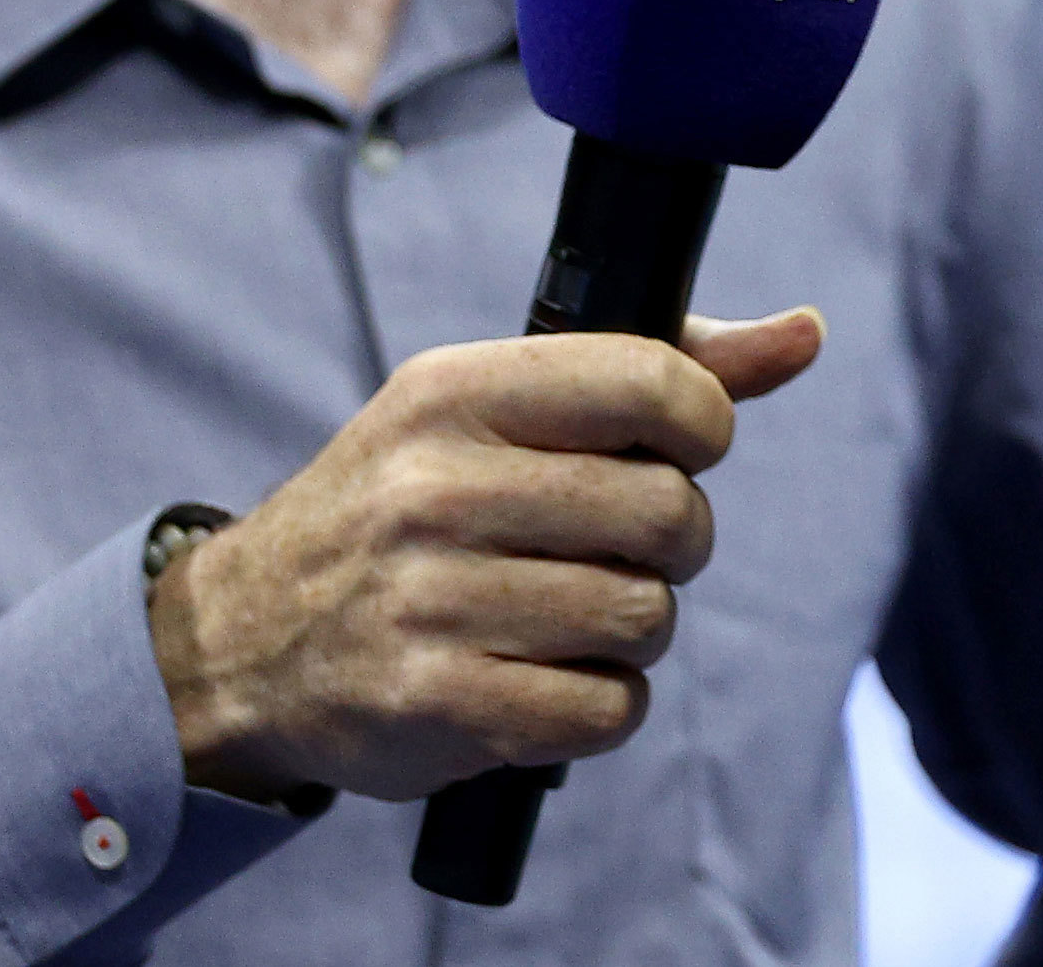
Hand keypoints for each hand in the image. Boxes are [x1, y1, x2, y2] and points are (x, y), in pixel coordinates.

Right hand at [147, 308, 825, 802]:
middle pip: (669, 514)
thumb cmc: (400, 509)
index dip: (704, 426)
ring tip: (572, 618)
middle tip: (619, 550)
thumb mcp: (489, 410)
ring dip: (634, 629)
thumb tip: (803, 334)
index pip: (653, 382)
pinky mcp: (438, 703)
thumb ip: (650, 371)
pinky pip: (607, 708)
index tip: (679, 452)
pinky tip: (549, 681)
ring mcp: (431, 599)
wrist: (239, 641)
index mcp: (456, 391)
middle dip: (672, 543)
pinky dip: (602, 705)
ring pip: (646, 617)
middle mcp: (436, 487)